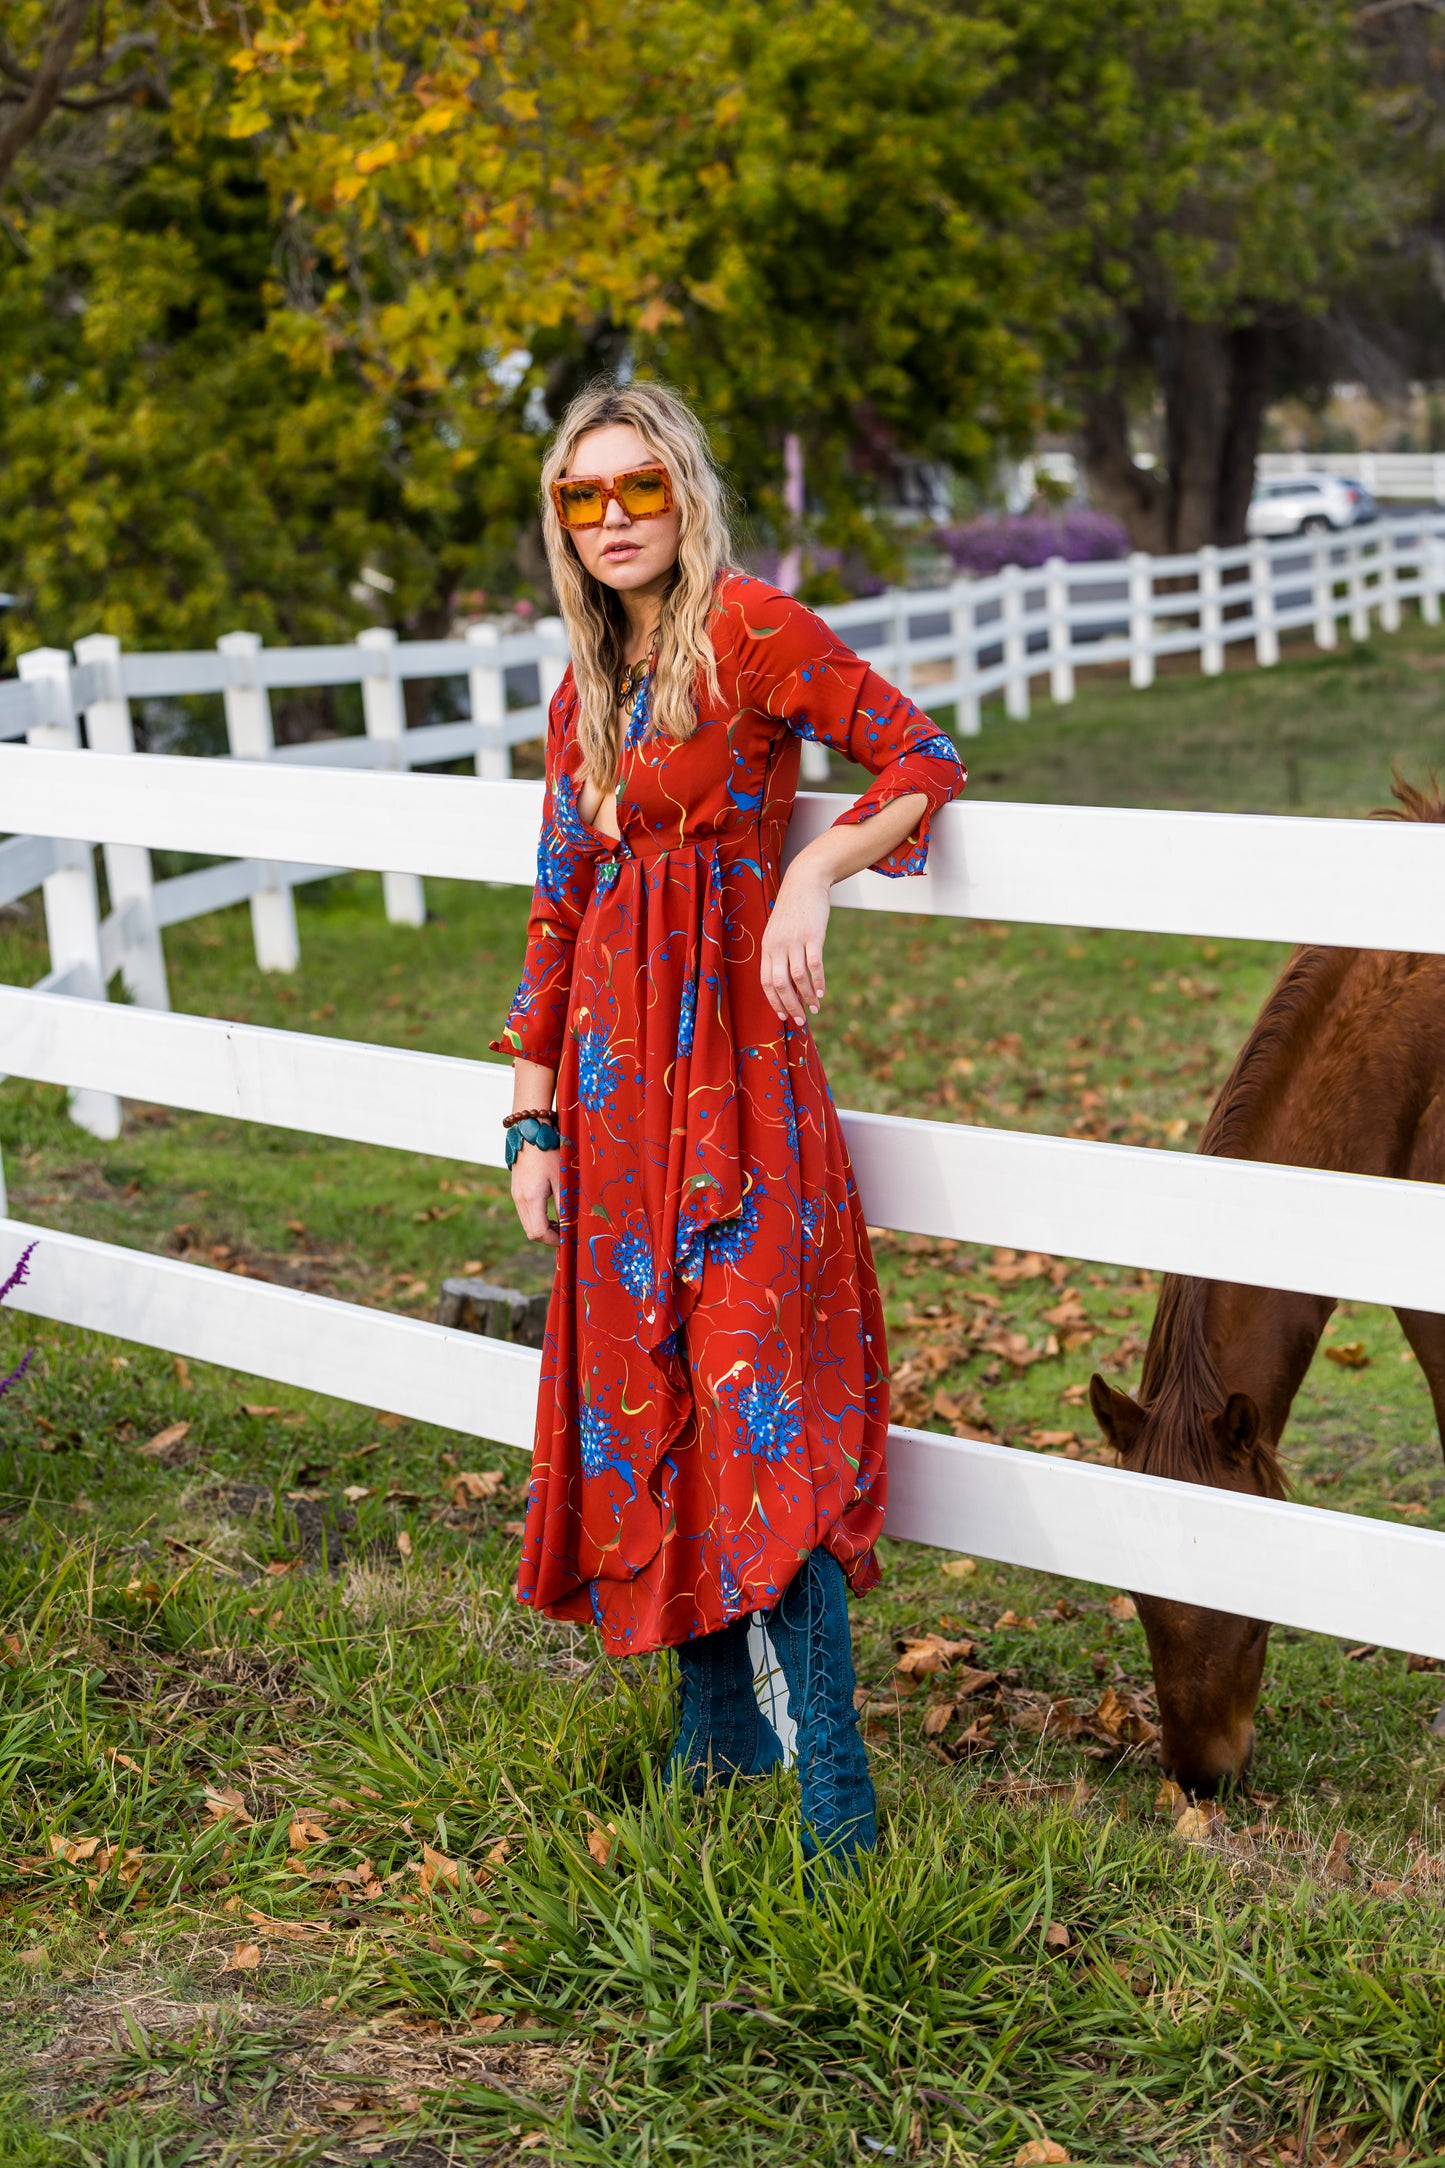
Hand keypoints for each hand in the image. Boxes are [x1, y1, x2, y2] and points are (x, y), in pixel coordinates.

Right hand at [511, 1143, 561, 1245]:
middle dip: (549, 1237)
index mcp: (531, 1198)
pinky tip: (551, 1213)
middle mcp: (519, 1199)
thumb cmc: (549, 1153)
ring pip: (527, 1224)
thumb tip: (570, 1225)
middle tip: (566, 1234)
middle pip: (531, 1232)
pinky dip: (538, 1219)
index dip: (553, 1240)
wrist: (530, 1133)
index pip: (538, 1232)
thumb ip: (564, 1204)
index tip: (568, 1238)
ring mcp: (516, 1195)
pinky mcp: (516, 1191)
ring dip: (544, 1228)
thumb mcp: (561, 1179)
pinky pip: (526, 1214)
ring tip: (561, 1223)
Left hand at [760, 863, 830, 1023]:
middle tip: (799, 1021)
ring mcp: (794, 940)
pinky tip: (821, 992)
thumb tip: (785, 978)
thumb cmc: (793, 909)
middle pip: (779, 984)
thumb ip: (779, 952)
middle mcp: (777, 946)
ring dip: (806, 997)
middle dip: (789, 1006)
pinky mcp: (812, 935)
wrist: (805, 882)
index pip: (765, 981)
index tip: (783, 1016)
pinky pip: (813, 964)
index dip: (774, 1001)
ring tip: (814, 1008)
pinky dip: (817, 981)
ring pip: (797, 977)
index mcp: (767, 947)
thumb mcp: (779, 931)